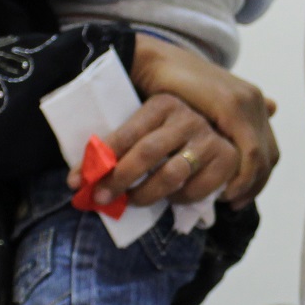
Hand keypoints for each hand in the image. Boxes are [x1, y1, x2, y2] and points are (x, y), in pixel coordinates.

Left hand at [81, 93, 236, 208]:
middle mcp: (187, 116)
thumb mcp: (145, 128)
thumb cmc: (168, 133)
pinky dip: (179, 199)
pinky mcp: (227, 158)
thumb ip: (119, 148)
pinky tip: (170, 198)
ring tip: (132, 201)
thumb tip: (77, 181)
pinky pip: (196, 189)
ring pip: (171, 175)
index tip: (76, 181)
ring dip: (146, 194)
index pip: (126, 133)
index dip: (99, 159)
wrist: (221, 125)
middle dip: (119, 180)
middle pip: (146, 154)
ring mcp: (209, 137)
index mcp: (162, 103)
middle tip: (100, 199)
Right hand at [121, 37, 278, 204]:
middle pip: (269, 154)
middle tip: (235, 204)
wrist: (153, 62)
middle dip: (255, 184)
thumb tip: (225, 142)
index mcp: (249, 102)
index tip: (238, 197)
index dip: (256, 177)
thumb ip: (213, 127)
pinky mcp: (233, 106)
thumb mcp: (196, 111)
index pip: (266, 148)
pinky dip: (242, 175)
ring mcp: (246, 101)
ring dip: (249, 184)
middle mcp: (253, 101)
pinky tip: (226, 189)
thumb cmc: (166, 88)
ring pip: (262, 156)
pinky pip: (250, 150)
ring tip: (229, 200)